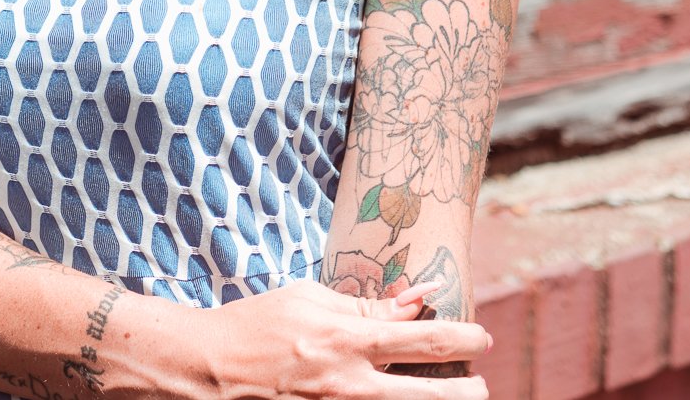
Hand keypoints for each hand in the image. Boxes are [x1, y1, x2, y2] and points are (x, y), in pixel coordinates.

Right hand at [203, 276, 490, 399]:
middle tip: (480, 385)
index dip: (464, 339)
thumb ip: (367, 306)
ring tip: (452, 397)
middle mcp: (348, 385)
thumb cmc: (258, 324)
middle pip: (430, 397)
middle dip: (467, 391)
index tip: (482, 337)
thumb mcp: (311, 300)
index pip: (425, 341)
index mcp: (347, 340)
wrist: (206, 368)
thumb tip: (418, 302)